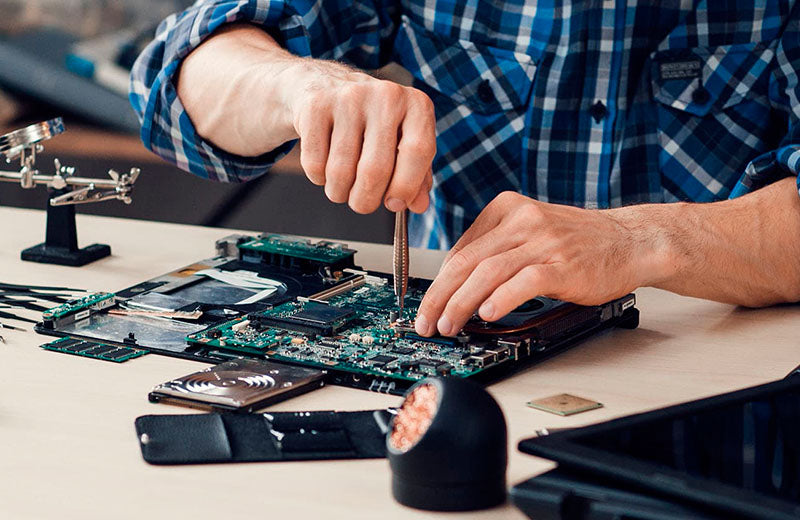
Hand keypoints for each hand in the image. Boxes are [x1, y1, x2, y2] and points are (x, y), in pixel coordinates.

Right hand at [286, 61, 435, 213]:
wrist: (324, 86)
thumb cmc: (371, 124)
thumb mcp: (401, 143)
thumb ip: (416, 176)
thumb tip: (418, 205)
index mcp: (416, 105)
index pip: (418, 151)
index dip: (405, 187)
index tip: (394, 204)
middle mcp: (386, 95)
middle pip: (375, 169)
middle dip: (365, 200)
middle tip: (361, 204)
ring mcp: (349, 97)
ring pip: (341, 171)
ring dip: (339, 192)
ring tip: (341, 187)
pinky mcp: (316, 105)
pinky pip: (315, 163)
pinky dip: (318, 178)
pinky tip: (324, 166)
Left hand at [414, 191, 666, 335]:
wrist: (632, 240)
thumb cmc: (580, 243)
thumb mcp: (531, 232)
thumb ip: (497, 250)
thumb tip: (457, 285)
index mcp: (507, 209)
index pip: (460, 249)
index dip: (439, 282)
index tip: (428, 304)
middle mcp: (522, 221)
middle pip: (466, 260)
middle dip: (439, 295)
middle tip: (426, 321)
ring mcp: (544, 241)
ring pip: (488, 272)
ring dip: (462, 303)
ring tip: (449, 325)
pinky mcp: (564, 264)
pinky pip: (524, 280)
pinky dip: (502, 298)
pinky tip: (488, 314)